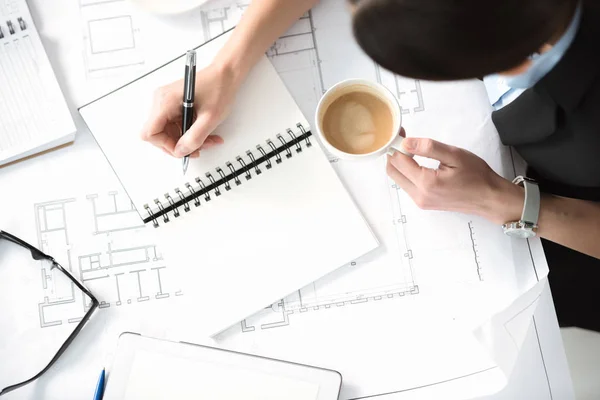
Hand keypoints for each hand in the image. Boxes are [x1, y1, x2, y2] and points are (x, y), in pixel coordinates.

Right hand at [141, 62, 240, 157]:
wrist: (226, 74)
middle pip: (159, 134)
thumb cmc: (219, 87)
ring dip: (188, 140)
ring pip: (169, 131)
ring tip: (207, 139)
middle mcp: (162, 100)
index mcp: (166, 101)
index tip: (183, 149)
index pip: (150, 132)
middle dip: (180, 144)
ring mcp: (167, 102)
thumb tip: (181, 151)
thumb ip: (195, 138)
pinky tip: (204, 132)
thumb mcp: (210, 118)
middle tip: (199, 148)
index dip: (165, 145)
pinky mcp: (174, 104)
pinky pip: (176, 125)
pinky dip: (190, 132)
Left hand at [386, 136, 523, 224]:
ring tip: (412, 149)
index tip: (402, 132)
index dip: (397, 144)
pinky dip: (406, 172)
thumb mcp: (455, 155)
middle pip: (392, 171)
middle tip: (404, 139)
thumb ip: (428, 148)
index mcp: (426, 183)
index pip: (398, 160)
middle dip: (394, 153)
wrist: (489, 198)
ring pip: (398, 179)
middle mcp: (419, 195)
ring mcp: (420, 201)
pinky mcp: (423, 203)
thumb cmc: (477, 176)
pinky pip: (406, 185)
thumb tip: (406, 142)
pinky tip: (417, 162)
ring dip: (400, 163)